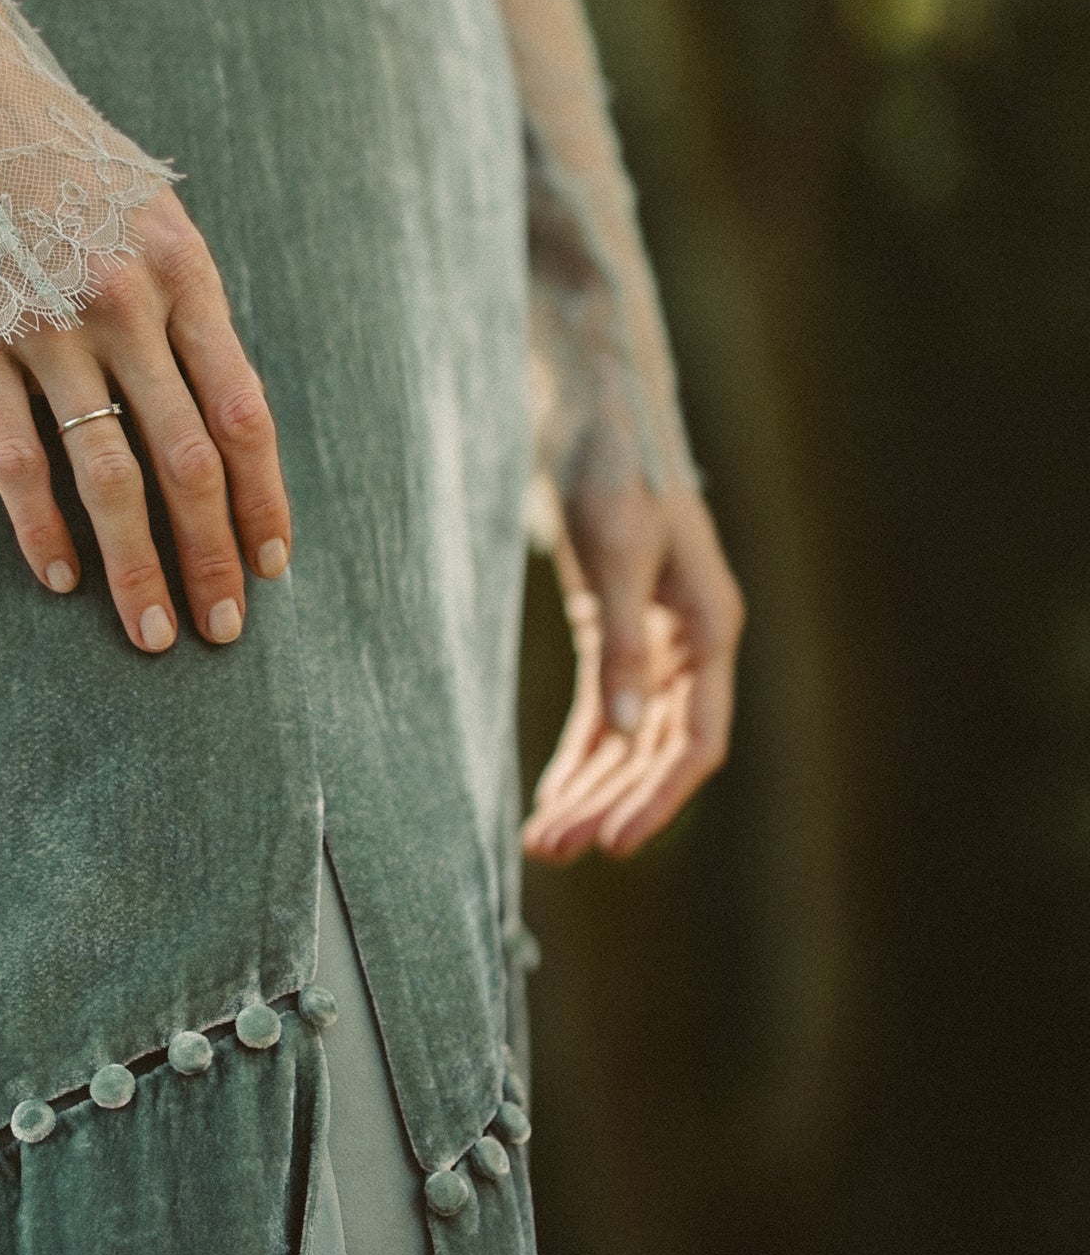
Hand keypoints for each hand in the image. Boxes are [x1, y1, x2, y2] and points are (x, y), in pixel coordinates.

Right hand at [0, 187, 292, 652]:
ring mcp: (47, 326)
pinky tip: (61, 578)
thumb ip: (185, 298)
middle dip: (211, 556)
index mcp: (184, 269)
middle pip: (187, 460)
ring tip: (153, 634)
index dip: (263, 497)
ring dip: (136, 567)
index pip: (242, 411)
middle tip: (224, 630)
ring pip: (109, 477)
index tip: (273, 564)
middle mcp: (127, 304)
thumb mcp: (149, 205)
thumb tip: (219, 408)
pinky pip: (17, 460)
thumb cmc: (56, 150)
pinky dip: (42, 529)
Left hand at [521, 475, 743, 862]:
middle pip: (657, 748)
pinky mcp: (613, 625)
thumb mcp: (613, 549)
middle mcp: (690, 642)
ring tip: (544, 841)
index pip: (695, 738)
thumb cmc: (611, 464)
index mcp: (709, 626)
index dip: (657, 796)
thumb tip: (626, 727)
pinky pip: (602, 708)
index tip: (613, 844)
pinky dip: (580, 751)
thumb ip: (621, 639)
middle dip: (610, 803)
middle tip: (554, 849)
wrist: (590, 405)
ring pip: (628, 737)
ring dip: (590, 787)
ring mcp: (653, 637)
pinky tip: (553, 792)